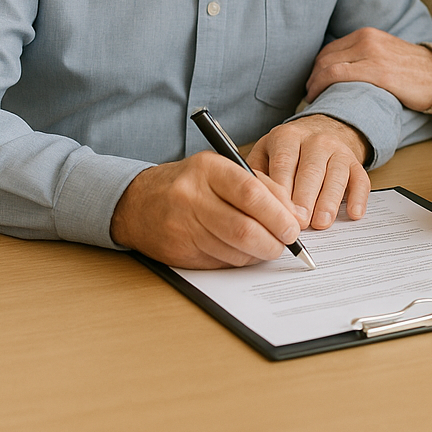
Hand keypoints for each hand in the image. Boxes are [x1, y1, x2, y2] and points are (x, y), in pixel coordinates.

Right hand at [109, 152, 304, 268]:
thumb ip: (262, 186)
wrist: (138, 203)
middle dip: (273, 241)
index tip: (293, 227)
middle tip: (286, 243)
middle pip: (243, 228)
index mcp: (209, 168)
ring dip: (258, 254)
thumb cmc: (191, 182)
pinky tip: (245, 252)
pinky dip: (240, 260)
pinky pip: (220, 262)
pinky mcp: (178, 252)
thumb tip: (294, 214)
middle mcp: (192, 197)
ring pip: (233, 250)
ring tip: (268, 247)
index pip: (250, 192)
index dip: (277, 214)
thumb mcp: (224, 169)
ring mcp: (183, 227)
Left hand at [248, 114, 370, 229]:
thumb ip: (256, 171)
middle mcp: (316, 140)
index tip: (277, 212)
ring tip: (322, 222)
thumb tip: (245, 198)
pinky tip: (354, 213)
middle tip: (299, 223)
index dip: (282, 188)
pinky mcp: (355, 163)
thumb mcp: (266, 151)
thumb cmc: (289, 150)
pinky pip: (361, 179)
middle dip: (305, 197)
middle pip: (311, 170)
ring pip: (336, 175)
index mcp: (288, 137)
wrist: (324, 130)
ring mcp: (338, 151)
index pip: (284, 161)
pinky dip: (359, 197)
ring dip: (329, 200)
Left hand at [305, 27, 431, 110]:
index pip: (329, 49)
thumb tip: (340, 70)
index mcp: (367, 34)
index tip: (313, 83)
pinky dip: (322, 86)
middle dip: (312, 77)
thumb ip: (364, 54)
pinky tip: (320, 98)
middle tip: (310, 93)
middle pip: (324, 57)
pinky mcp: (378, 72)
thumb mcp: (385, 52)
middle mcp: (367, 39)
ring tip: (313, 98)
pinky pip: (337, 75)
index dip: (316, 68)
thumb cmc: (413, 70)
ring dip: (313, 84)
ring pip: (326, 66)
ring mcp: (372, 54)